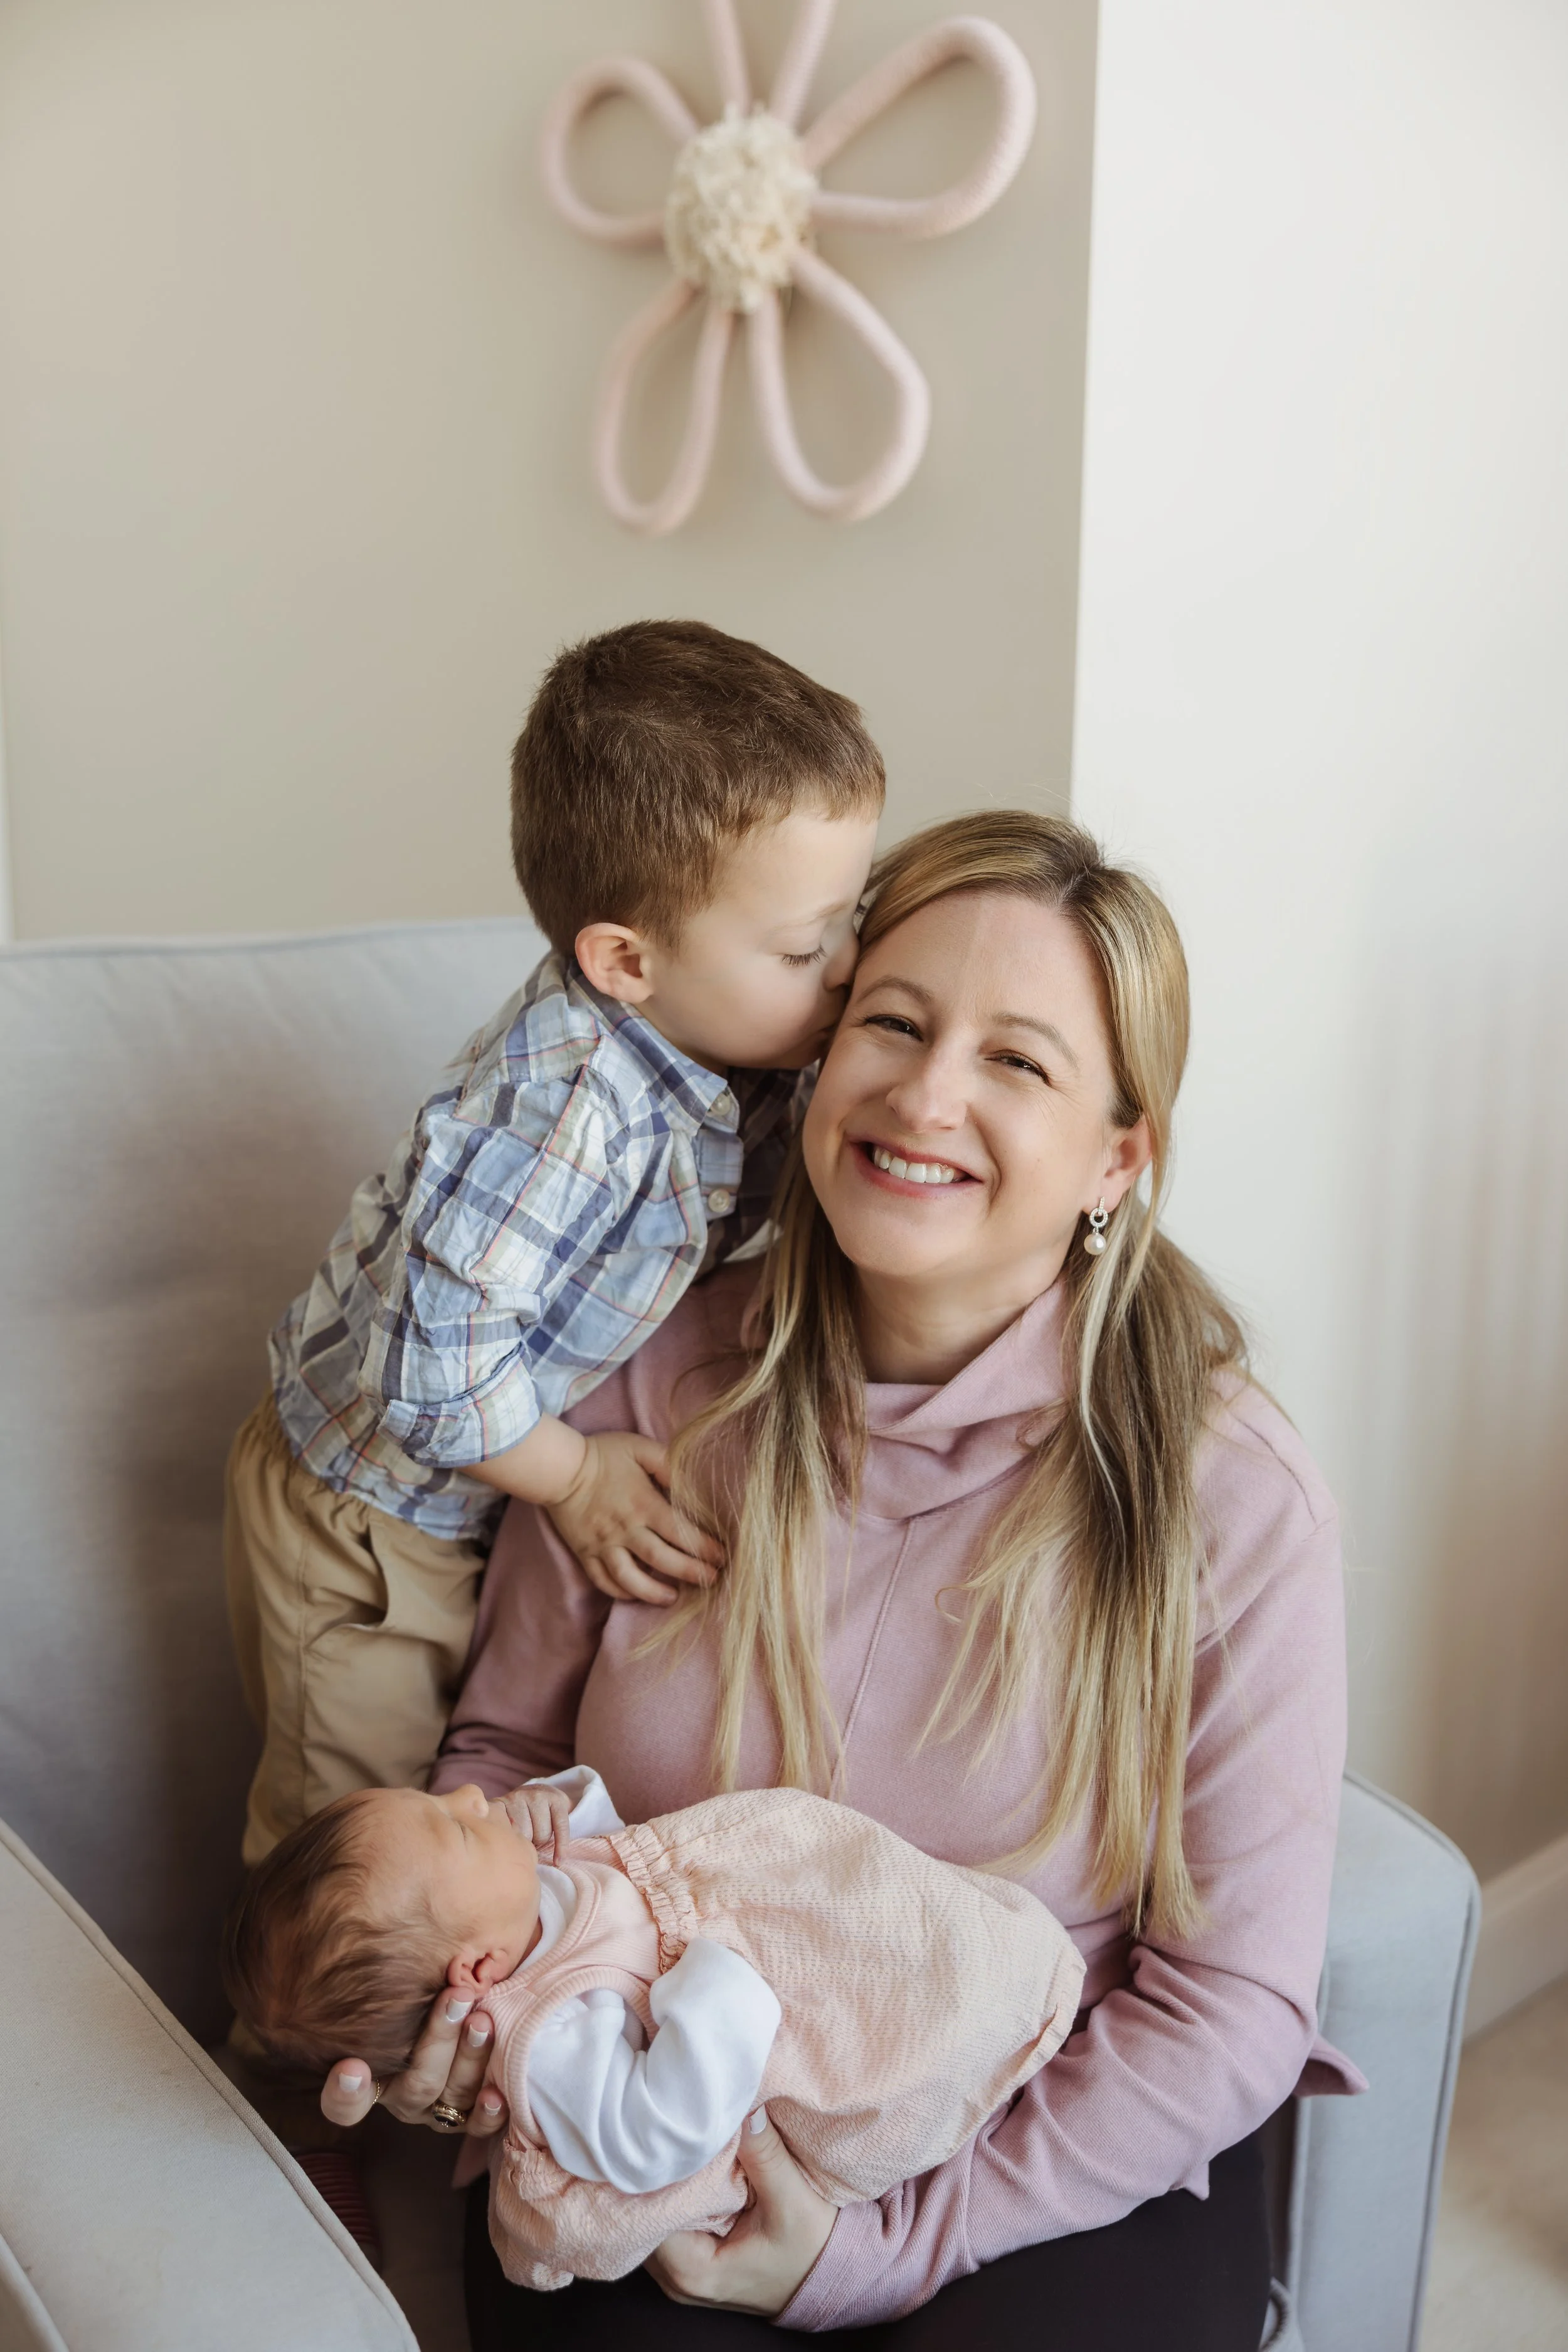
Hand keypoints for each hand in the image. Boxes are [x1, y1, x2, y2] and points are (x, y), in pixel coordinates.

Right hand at [321, 1987, 508, 2138]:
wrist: (465, 1999)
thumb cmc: (424, 1986)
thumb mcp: (406, 1983)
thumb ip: (396, 1978)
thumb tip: (380, 1924)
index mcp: (372, 2072)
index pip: (344, 2100)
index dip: (344, 2093)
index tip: (352, 2067)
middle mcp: (401, 2096)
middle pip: (415, 2085)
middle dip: (437, 2041)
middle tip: (456, 1997)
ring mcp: (435, 2110)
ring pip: (449, 2098)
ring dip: (468, 2059)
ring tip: (482, 2021)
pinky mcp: (467, 2116)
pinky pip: (477, 2123)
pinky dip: (487, 2111)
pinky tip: (496, 2094)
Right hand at [498, 1780, 572, 1861]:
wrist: (526, 1792)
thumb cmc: (546, 1810)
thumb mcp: (560, 1812)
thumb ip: (565, 1827)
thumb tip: (566, 1856)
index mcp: (555, 1797)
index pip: (561, 1825)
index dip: (561, 1846)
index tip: (559, 1862)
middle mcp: (536, 1795)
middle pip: (541, 1834)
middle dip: (539, 1839)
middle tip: (535, 1831)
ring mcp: (517, 1797)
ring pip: (525, 1835)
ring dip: (525, 1838)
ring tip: (523, 1830)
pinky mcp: (501, 1803)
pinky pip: (507, 1830)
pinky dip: (509, 1834)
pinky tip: (509, 1831)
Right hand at [547, 1431, 723, 1607]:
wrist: (558, 1467)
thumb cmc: (603, 1454)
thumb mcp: (640, 1447)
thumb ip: (668, 1463)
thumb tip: (691, 1483)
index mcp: (643, 1504)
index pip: (681, 1532)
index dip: (704, 1547)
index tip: (722, 1557)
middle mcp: (625, 1529)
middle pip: (662, 1559)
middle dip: (691, 1573)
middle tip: (712, 1581)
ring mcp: (603, 1545)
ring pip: (631, 1578)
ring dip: (654, 1592)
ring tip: (674, 1598)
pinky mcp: (585, 1553)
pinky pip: (603, 1580)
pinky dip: (621, 1591)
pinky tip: (636, 1594)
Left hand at [646, 2109, 835, 2315]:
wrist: (829, 2279)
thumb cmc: (812, 2251)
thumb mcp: (792, 2201)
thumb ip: (765, 2155)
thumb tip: (745, 2108)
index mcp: (692, 2271)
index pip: (649, 2212)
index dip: (657, 2169)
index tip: (667, 2129)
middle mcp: (676, 2279)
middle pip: (645, 2213)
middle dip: (659, 2171)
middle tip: (670, 2124)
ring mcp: (680, 2273)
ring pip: (654, 2216)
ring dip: (668, 2181)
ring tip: (681, 2140)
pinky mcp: (691, 2262)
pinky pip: (669, 2222)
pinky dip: (678, 2194)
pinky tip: (691, 2166)